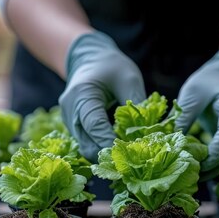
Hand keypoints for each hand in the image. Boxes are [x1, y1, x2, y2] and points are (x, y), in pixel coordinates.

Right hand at [59, 32, 145, 161]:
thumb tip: (150, 129)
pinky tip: (117, 147)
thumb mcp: (129, 78)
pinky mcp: (73, 126)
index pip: (94, 125)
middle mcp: (70, 110)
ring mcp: (68, 120)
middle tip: (131, 159)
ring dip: (103, 152)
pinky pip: (85, 142)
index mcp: (82, 95)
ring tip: (126, 155)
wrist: (89, 58)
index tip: (128, 152)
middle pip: (86, 142)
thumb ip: (137, 103)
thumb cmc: (110, 65)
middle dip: (107, 153)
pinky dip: (99, 147)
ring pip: (84, 146)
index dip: (110, 142)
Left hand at [176, 50, 218, 180]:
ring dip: (218, 167)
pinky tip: (205, 171)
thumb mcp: (191, 95)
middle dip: (214, 166)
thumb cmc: (208, 81)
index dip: (213, 155)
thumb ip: (183, 118)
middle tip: (192, 177)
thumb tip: (170, 143)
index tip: (195, 166)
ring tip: (196, 177)